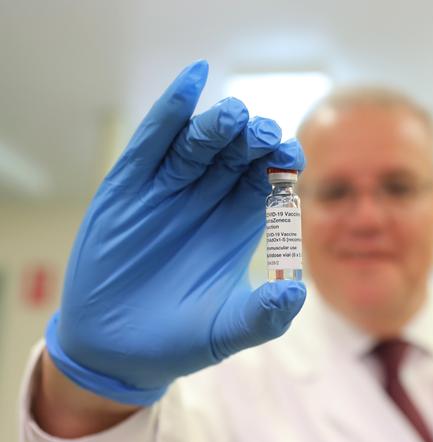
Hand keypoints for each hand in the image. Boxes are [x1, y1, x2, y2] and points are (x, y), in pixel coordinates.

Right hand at [45, 60, 305, 404]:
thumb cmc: (178, 341)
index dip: (280, 165)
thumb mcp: (227, 330)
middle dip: (254, 140)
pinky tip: (190, 82)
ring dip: (219, 124)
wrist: (116, 351)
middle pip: (238, 154)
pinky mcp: (130, 187)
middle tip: (265, 137)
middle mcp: (208, 198)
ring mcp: (169, 188)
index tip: (292, 160)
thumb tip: (299, 291)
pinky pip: (153, 141)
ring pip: (200, 142)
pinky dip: (170, 112)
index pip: (266, 179)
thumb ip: (264, 315)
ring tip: (235, 118)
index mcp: (239, 222)